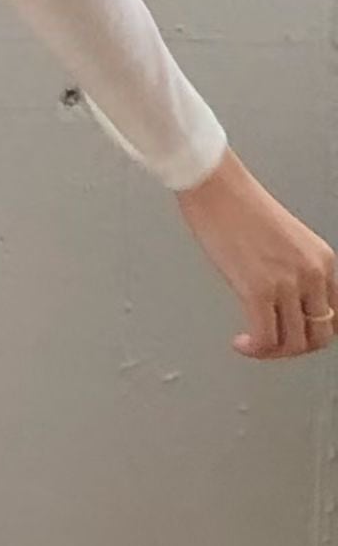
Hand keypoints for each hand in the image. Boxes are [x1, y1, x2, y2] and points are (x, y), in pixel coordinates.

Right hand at [178, 149, 335, 359]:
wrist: (220, 192)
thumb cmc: (242, 212)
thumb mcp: (286, 245)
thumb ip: (294, 274)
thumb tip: (286, 306)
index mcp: (323, 260)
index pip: (337, 316)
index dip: (314, 335)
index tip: (292, 337)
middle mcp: (312, 272)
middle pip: (319, 336)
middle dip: (293, 350)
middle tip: (271, 346)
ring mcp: (287, 282)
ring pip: (294, 343)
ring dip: (271, 353)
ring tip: (253, 344)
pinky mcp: (259, 290)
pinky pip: (266, 339)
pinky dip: (254, 349)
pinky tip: (241, 342)